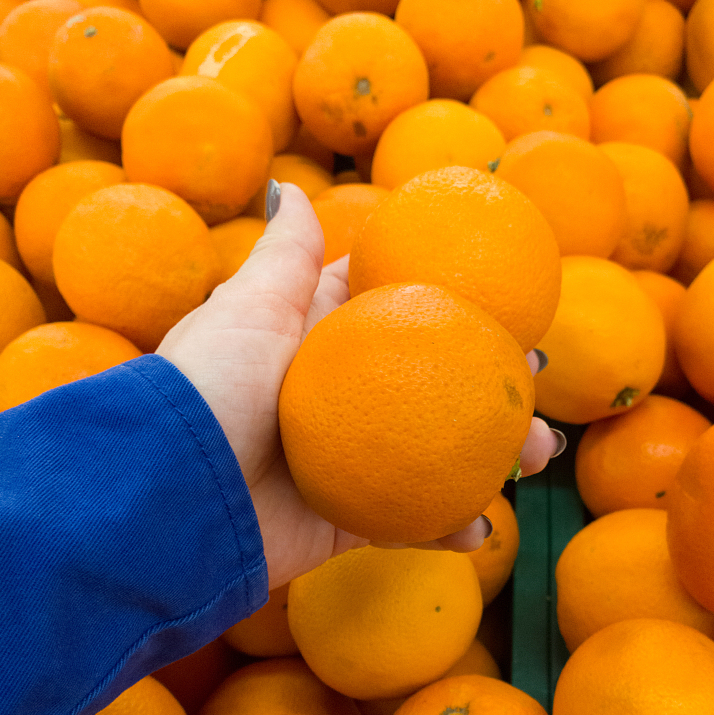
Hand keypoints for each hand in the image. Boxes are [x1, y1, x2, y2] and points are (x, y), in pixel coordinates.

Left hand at [157, 183, 558, 589]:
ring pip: (441, 455)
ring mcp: (350, 463)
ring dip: (496, 457)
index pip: (394, 311)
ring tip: (539, 456)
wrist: (174, 497)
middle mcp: (340, 400)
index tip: (503, 301)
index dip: (450, 303)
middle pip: (436, 384)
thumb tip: (289, 188)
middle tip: (537, 381)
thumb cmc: (208, 389)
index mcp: (318, 344)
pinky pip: (415, 524)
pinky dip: (453, 525)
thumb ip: (284, 258)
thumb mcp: (248, 311)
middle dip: (492, 385)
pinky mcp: (350, 521)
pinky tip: (483, 525)